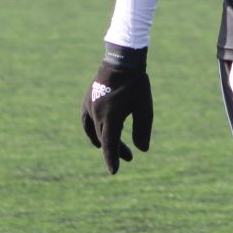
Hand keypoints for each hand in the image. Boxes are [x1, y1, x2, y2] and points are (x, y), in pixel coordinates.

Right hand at [81, 45, 152, 173]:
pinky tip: (101, 134)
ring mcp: (89, 106)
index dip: (112, 159)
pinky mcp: (87, 100)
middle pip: (104, 138)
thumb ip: (143, 129)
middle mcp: (96, 112)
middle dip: (116, 150)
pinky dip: (93, 131)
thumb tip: (142, 150)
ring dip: (105, 141)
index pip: (110, 143)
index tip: (114, 172)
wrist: (121, 59)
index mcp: (111, 115)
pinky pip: (87, 121)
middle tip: (130, 157)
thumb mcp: (144, 107)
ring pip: (94, 131)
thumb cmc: (137, 83)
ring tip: (115, 148)